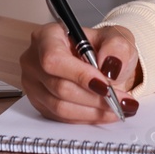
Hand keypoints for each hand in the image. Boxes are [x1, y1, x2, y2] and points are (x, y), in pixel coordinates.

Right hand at [19, 21, 142, 122]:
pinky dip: (86, 117)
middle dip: (93, 97)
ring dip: (92, 111)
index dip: (79, 75)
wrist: (103, 62)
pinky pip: (62, 117)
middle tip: (120, 101)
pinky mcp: (40, 103)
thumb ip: (117, 48)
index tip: (106, 86)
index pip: (54, 58)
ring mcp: (34, 84)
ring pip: (60, 106)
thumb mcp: (117, 38)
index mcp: (48, 36)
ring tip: (118, 108)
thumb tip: (110, 67)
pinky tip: (105, 113)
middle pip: (58, 86)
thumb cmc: (105, 47)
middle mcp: (34, 60)